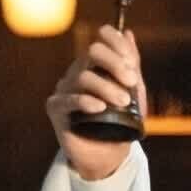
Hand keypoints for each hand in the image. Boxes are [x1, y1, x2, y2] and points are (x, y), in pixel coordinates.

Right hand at [45, 24, 147, 179]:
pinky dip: (86, 101)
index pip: (102, 40)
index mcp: (96, 65)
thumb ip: (132, 66)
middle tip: (131, 82)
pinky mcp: (56, 109)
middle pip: (92, 52)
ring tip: (123, 102)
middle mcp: (78, 72)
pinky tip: (100, 108)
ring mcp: (66, 89)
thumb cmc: (121, 124)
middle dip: (114, 63)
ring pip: (83, 77)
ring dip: (107, 88)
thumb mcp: (134, 94)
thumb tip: (129, 34)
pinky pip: (69, 100)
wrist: (108, 156)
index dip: (117, 43)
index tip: (132, 62)